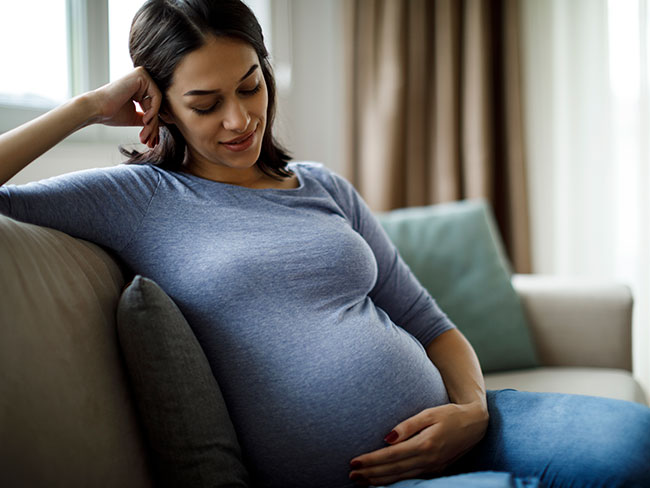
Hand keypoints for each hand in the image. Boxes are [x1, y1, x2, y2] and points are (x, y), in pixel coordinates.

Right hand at [86, 67, 162, 147]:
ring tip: (145, 133)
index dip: (155, 124)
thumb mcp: (137, 117)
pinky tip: (145, 120)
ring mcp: (142, 75)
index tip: (153, 140)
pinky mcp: (141, 74)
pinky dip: (153, 111)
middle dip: (154, 125)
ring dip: (153, 121)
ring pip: (158, 102)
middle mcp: (142, 79)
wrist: (97, 109)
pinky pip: (156, 96)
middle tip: (150, 141)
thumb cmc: (113, 113)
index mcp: (140, 88)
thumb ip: (150, 118)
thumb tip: (166, 121)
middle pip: (157, 105)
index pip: (155, 106)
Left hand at [348, 401, 488, 485]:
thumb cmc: (450, 414)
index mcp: (426, 444)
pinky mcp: (435, 470)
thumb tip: (387, 438)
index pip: (391, 456)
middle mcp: (429, 460)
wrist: (476, 424)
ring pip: (401, 478)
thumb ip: (408, 425)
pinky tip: (381, 481)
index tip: (354, 461)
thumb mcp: (429, 413)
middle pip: (393, 470)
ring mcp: (432, 467)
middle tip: (351, 474)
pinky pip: (410, 479)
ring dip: (379, 480)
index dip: (371, 460)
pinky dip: (394, 481)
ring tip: (361, 480)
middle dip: (370, 473)